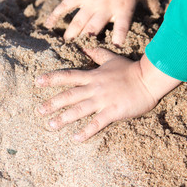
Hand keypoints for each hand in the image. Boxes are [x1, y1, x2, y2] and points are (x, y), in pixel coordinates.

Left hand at [36, 49, 180, 141]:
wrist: (149, 79)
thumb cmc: (130, 69)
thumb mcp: (112, 58)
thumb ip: (97, 54)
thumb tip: (85, 48)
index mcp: (92, 75)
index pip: (67, 76)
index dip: (51, 79)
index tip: (37, 82)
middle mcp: (94, 88)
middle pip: (69, 95)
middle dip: (52, 103)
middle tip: (38, 110)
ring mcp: (103, 100)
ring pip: (79, 110)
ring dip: (64, 118)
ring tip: (51, 125)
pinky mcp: (113, 112)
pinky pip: (97, 123)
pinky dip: (86, 131)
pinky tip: (75, 138)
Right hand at [45, 0, 160, 45]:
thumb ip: (151, 3)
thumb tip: (159, 13)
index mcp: (122, 9)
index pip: (121, 29)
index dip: (118, 41)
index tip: (114, 52)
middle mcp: (105, 9)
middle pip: (94, 30)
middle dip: (87, 42)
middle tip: (80, 53)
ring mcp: (90, 2)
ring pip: (78, 22)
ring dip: (71, 34)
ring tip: (65, 45)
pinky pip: (65, 6)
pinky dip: (55, 15)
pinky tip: (48, 25)